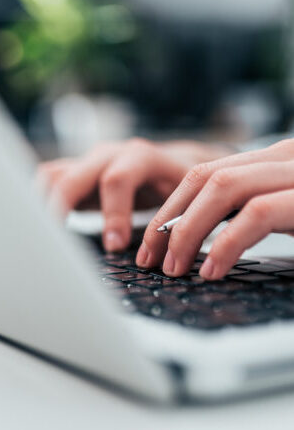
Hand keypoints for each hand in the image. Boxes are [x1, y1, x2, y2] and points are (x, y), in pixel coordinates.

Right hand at [40, 139, 230, 251]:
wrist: (174, 166)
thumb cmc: (182, 189)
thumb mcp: (186, 201)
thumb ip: (171, 222)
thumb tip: (160, 258)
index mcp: (141, 157)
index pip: (117, 179)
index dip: (113, 214)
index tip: (114, 246)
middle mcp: (109, 155)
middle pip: (71, 178)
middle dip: (61, 212)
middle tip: (58, 246)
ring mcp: (87, 162)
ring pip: (51, 177)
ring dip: (41, 206)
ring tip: (40, 238)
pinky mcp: (73, 173)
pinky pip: (46, 183)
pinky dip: (38, 203)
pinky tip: (37, 229)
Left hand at [137, 138, 293, 279]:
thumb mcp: (283, 218)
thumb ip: (243, 220)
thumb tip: (193, 248)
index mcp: (270, 161)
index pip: (203, 175)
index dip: (168, 211)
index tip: (149, 248)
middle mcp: (282, 158)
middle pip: (204, 177)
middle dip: (167, 220)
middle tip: (149, 260)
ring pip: (223, 187)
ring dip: (188, 231)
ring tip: (174, 268)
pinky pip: (257, 213)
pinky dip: (226, 244)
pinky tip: (211, 271)